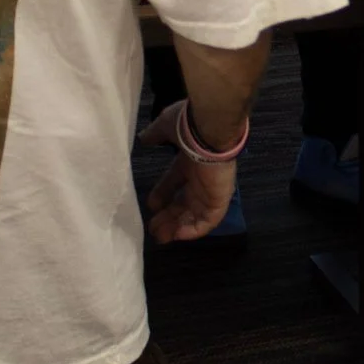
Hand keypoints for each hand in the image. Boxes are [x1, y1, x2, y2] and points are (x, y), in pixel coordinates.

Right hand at [141, 100, 238, 242]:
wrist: (210, 130)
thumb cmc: (188, 128)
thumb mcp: (166, 126)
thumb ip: (155, 134)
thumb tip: (144, 138)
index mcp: (190, 161)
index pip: (175, 181)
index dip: (163, 194)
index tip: (151, 205)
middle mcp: (201, 177)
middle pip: (184, 203)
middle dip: (169, 217)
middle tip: (153, 229)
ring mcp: (210, 189)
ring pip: (194, 214)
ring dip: (178, 227)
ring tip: (161, 237)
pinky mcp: (219, 199)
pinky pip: (208, 221)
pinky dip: (194, 230)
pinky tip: (178, 235)